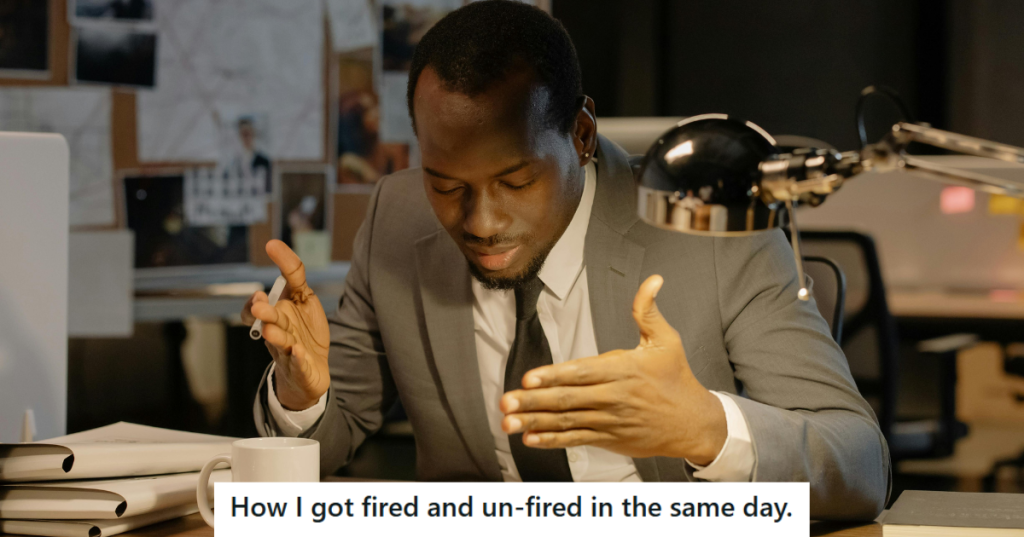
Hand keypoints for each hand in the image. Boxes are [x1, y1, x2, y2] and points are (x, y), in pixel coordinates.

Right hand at [241, 240, 329, 410]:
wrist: (309, 372)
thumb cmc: (304, 331)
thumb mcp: (303, 299)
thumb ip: (294, 275)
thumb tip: (274, 244)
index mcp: (277, 313)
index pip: (261, 302)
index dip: (259, 293)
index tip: (265, 267)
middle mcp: (279, 331)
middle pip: (269, 321)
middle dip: (263, 313)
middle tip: (259, 304)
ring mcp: (289, 351)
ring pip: (280, 343)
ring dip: (276, 336)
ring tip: (270, 331)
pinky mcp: (302, 369)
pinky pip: (298, 365)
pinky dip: (297, 360)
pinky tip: (298, 351)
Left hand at [499, 275, 726, 464]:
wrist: (694, 423)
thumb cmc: (677, 378)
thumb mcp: (666, 340)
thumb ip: (648, 311)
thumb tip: (653, 279)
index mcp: (624, 370)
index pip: (583, 373)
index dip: (554, 376)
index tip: (528, 379)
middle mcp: (615, 397)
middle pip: (569, 399)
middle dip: (534, 401)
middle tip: (506, 401)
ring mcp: (610, 421)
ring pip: (568, 421)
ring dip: (536, 422)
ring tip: (508, 422)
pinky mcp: (609, 438)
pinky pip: (576, 439)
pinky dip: (553, 440)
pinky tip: (530, 439)